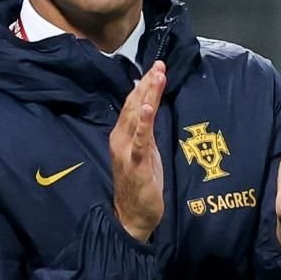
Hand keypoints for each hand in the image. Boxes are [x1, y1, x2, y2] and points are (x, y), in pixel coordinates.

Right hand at [111, 61, 166, 241]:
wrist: (133, 215)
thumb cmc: (140, 183)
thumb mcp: (145, 151)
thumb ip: (146, 130)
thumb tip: (151, 107)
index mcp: (122, 134)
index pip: (133, 104)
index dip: (144, 85)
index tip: (156, 67)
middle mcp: (121, 138)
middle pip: (134, 105)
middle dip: (147, 84)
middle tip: (160, 65)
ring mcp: (126, 150)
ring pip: (137, 117)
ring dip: (147, 96)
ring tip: (156, 77)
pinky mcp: (135, 162)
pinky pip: (140, 140)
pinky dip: (144, 123)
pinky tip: (148, 107)